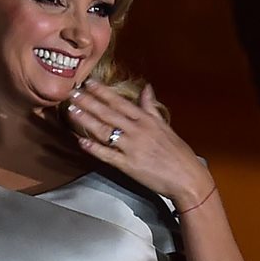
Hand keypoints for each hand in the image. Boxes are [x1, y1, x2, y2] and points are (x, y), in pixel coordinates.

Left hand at [67, 81, 213, 210]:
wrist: (187, 178)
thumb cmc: (178, 153)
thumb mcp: (165, 126)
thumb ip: (151, 108)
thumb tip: (147, 88)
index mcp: (147, 120)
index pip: (120, 102)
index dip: (103, 92)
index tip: (88, 82)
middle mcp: (138, 131)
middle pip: (108, 113)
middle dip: (88, 102)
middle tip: (72, 92)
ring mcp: (132, 148)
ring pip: (105, 131)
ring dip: (86, 120)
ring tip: (71, 111)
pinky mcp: (129, 166)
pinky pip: (108, 155)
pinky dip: (94, 148)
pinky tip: (81, 142)